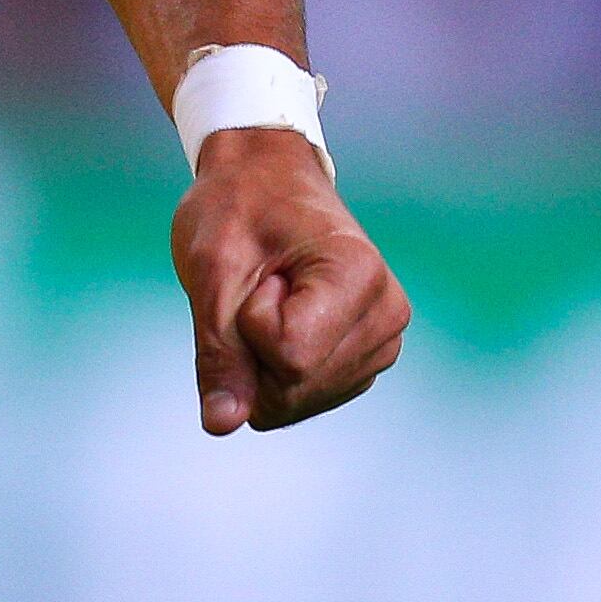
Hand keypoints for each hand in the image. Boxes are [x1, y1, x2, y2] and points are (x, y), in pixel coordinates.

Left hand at [173, 127, 410, 436]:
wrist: (264, 177)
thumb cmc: (238, 206)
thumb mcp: (213, 269)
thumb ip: (220, 352)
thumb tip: (222, 424)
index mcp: (361, 276)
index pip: (288, 355)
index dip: (248, 320)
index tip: (261, 269)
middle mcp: (387, 316)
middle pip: (292, 388)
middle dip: (251, 347)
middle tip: (263, 282)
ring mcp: (381, 344)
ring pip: (294, 403)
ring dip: (261, 360)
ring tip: (274, 294)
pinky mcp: (363, 363)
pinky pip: (298, 401)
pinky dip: (273, 370)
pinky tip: (284, 319)